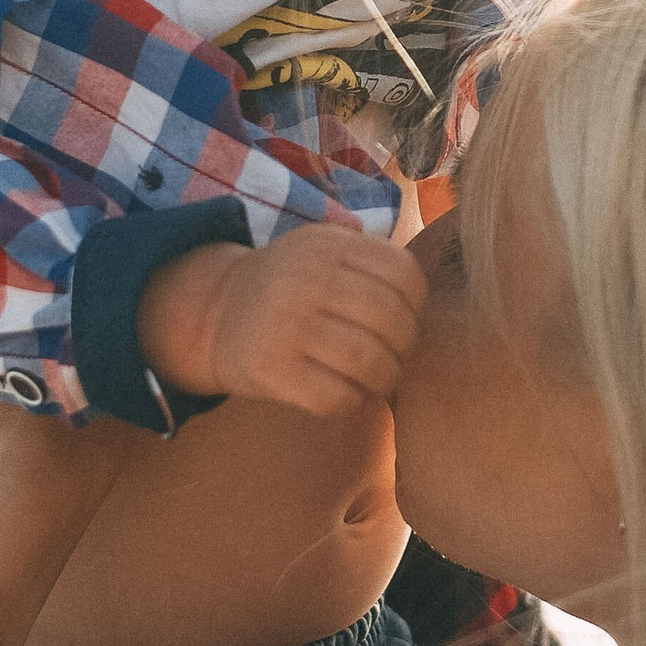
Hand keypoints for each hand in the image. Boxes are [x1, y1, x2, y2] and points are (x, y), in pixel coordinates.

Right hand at [138, 224, 424, 418]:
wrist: (213, 312)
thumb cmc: (291, 288)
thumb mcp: (325, 252)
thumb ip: (373, 263)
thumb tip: (432, 301)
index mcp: (326, 244)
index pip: (404, 275)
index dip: (417, 305)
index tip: (404, 319)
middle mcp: (304, 279)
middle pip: (392, 320)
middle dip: (405, 347)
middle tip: (394, 356)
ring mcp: (283, 324)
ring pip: (370, 363)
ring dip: (384, 379)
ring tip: (375, 377)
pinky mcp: (268, 369)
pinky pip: (337, 398)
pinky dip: (354, 401)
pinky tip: (345, 392)